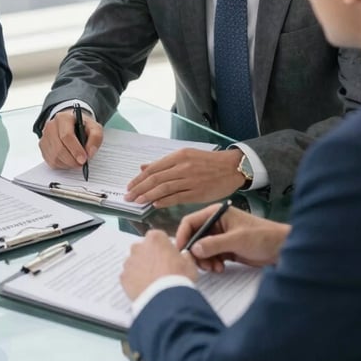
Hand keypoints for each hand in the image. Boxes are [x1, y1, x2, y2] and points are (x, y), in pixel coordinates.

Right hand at [38, 109, 103, 168]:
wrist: (72, 124)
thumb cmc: (82, 126)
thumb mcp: (94, 127)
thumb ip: (95, 138)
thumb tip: (89, 152)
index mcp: (63, 118)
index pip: (66, 136)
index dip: (75, 150)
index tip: (84, 159)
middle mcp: (51, 126)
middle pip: (59, 148)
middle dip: (72, 160)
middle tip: (82, 164)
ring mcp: (45, 137)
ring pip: (55, 157)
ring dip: (68, 163)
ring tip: (76, 161)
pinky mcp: (43, 147)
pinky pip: (51, 161)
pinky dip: (62, 165)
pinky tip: (69, 160)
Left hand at [120, 230, 197, 300]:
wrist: (166, 300)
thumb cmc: (178, 279)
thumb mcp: (189, 264)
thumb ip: (184, 256)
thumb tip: (183, 256)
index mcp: (155, 238)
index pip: (158, 238)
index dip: (165, 249)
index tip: (169, 258)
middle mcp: (139, 246)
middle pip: (144, 249)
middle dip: (151, 258)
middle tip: (161, 272)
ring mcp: (129, 262)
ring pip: (135, 263)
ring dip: (142, 270)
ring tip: (154, 284)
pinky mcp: (123, 277)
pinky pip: (129, 277)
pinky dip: (135, 282)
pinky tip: (146, 290)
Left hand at [124, 147, 246, 207]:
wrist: (232, 167)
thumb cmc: (208, 162)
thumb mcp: (185, 156)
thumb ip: (164, 163)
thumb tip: (143, 167)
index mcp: (178, 156)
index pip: (153, 168)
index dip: (139, 179)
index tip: (129, 186)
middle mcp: (182, 166)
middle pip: (155, 178)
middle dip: (139, 188)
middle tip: (128, 197)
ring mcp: (190, 180)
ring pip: (164, 188)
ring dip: (148, 196)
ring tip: (138, 201)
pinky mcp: (198, 192)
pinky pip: (177, 197)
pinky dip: (165, 201)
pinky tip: (155, 205)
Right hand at [175, 203, 289, 271]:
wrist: (282, 249)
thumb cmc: (263, 236)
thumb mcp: (237, 240)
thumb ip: (214, 244)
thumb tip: (194, 249)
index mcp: (216, 213)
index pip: (190, 222)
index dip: (183, 235)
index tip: (181, 251)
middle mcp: (215, 224)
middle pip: (194, 237)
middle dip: (196, 252)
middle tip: (202, 265)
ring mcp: (220, 236)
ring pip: (201, 249)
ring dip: (204, 260)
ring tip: (215, 268)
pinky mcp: (225, 248)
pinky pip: (211, 256)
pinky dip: (212, 263)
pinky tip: (220, 268)